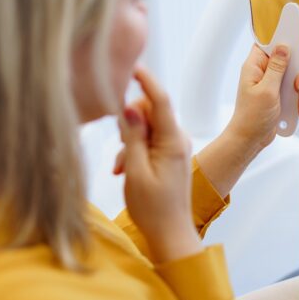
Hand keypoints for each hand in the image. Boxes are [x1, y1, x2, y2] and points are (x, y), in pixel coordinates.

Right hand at [117, 67, 200, 263]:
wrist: (170, 233)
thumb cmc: (153, 209)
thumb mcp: (136, 171)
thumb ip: (133, 137)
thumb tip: (129, 107)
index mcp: (173, 141)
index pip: (161, 100)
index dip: (146, 80)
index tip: (132, 66)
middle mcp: (178, 139)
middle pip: (150, 110)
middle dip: (130, 122)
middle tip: (120, 149)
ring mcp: (175, 146)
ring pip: (146, 125)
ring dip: (129, 140)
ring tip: (122, 168)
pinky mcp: (169, 154)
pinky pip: (148, 139)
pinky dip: (134, 149)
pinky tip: (125, 170)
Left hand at [225, 45, 298, 151]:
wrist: (251, 139)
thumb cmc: (252, 117)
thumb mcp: (267, 90)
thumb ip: (277, 68)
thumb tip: (283, 47)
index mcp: (255, 66)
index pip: (268, 43)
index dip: (283, 42)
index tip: (297, 49)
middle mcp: (264, 72)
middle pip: (289, 60)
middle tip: (298, 86)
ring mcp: (273, 84)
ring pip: (296, 78)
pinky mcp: (281, 95)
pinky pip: (297, 92)